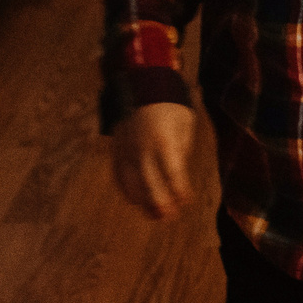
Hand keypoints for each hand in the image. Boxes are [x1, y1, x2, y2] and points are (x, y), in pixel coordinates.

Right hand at [110, 102, 200, 220]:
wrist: (141, 86)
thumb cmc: (170, 107)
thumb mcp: (185, 126)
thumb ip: (181, 152)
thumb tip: (177, 178)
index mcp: (164, 142)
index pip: (172, 175)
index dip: (180, 192)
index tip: (186, 202)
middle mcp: (142, 149)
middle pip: (150, 185)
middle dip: (161, 204)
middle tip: (170, 217)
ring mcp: (127, 151)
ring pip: (132, 185)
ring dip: (144, 202)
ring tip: (155, 214)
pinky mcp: (116, 150)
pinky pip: (119, 177)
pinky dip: (128, 191)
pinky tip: (137, 200)